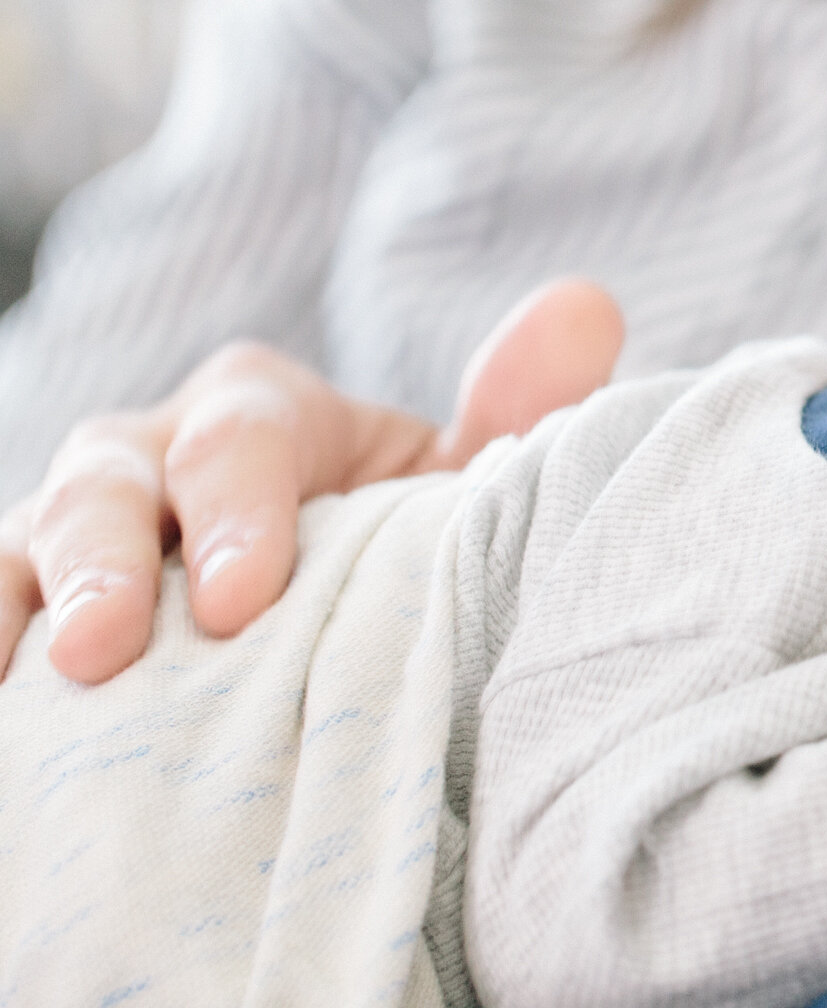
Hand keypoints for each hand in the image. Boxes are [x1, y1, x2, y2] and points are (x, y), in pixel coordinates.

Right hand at [0, 279, 623, 684]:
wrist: (334, 637)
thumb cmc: (399, 556)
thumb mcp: (458, 495)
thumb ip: (516, 419)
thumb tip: (585, 306)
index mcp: (260, 414)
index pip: (240, 435)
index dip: (235, 510)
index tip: (241, 601)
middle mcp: (150, 456)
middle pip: (107, 481)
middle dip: (105, 562)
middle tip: (112, 649)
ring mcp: (69, 536)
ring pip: (23, 545)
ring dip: (29, 604)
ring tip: (47, 682)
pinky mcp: (26, 609)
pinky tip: (1, 701)